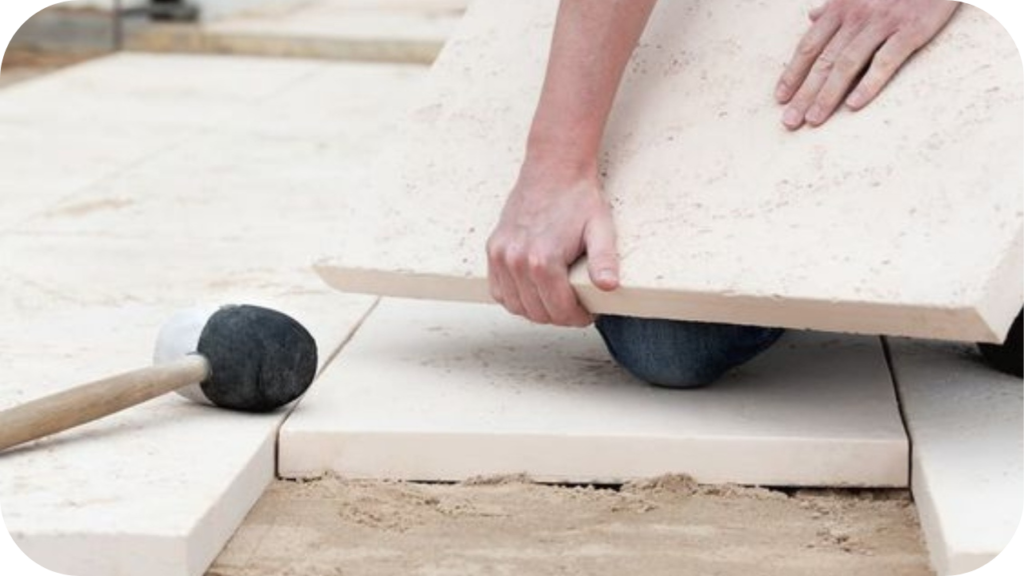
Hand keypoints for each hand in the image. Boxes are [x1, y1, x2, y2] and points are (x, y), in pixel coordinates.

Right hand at [486, 160, 618, 326]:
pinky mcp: (493, 249)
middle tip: (575, 308)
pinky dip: (514, 298)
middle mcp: (516, 260)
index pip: (558, 310)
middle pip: (537, 312)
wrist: (553, 169)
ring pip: (516, 306)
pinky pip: (498, 291)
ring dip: (537, 310)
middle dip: (560, 316)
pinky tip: (532, 292)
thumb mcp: (601, 228)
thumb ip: (605, 259)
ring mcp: (501, 255)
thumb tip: (609, 287)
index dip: (577, 318)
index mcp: (543, 260)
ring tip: (556, 301)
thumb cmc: (577, 198)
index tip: (588, 314)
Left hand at [776, 0, 959, 129]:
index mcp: (841, 7)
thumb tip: (811, 15)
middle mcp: (856, 16)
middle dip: (804, 93)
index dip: (792, 73)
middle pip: (823, 61)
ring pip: (847, 64)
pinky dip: (869, 83)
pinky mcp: (911, 29)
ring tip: (814, 120)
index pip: (809, 46)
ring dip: (827, 95)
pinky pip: (886, 60)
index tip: (780, 98)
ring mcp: (883, 22)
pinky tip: (853, 105)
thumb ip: (834, 3)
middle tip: (790, 122)